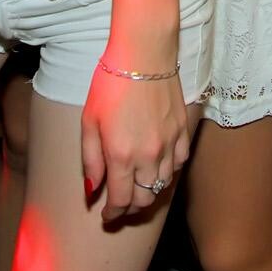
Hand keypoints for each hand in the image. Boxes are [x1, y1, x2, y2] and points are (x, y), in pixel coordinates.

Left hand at [81, 58, 189, 223]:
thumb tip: (92, 191)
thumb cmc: (111, 83)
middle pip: (144, 199)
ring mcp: (169, 144)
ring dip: (149, 194)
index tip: (106, 216)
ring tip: (137, 189)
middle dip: (130, 208)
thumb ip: (90, 160)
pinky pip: (178, 165)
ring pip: (163, 186)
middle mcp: (148, 155)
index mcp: (121, 155)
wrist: (143, 54)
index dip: (112, 214)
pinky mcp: (182, 131)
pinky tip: (157, 169)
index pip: (120, 200)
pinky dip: (167, 174)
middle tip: (120, 205)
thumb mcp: (89, 121)